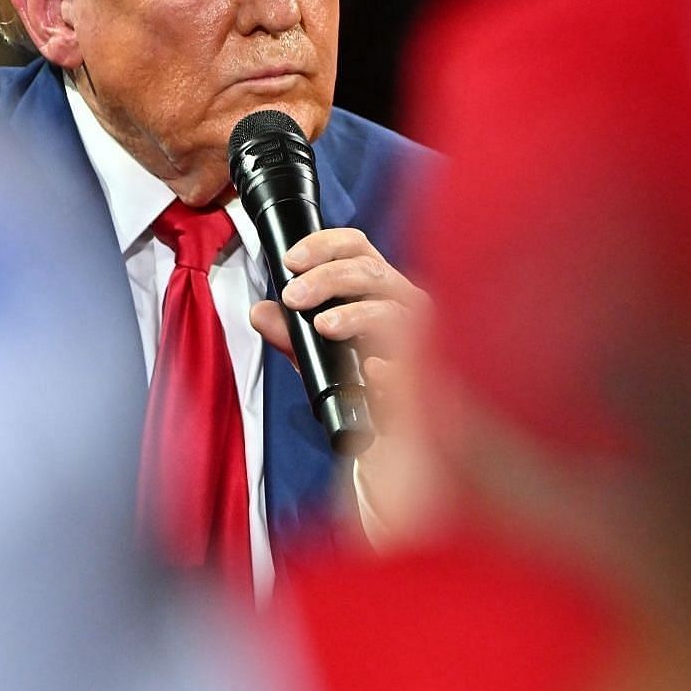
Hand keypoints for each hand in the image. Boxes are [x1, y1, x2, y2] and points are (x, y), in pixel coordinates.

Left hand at [250, 228, 440, 541]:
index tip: (291, 262)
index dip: (324, 245)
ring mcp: (422, 341)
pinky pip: (417, 368)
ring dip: (357, 313)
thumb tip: (260, 312)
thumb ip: (290, 334)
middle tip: (293, 298)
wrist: (388, 445)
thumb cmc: (360, 387)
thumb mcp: (318, 357)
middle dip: (329, 278)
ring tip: (323, 326)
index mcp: (379, 290)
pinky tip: (372, 369)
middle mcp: (404, 306)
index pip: (358, 247)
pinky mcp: (430, 381)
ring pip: (396, 310)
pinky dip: (393, 366)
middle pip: (372, 271)